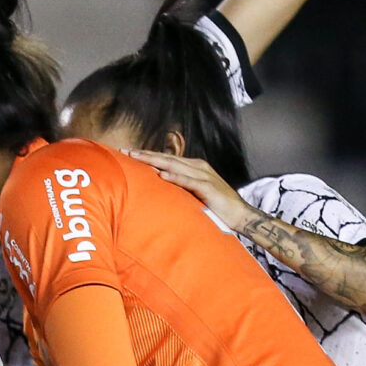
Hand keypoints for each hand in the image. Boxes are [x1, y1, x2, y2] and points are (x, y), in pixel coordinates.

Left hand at [129, 148, 254, 229]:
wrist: (239, 214)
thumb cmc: (215, 205)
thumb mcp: (194, 192)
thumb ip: (180, 186)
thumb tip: (160, 185)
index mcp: (194, 166)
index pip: (167, 158)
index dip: (148, 155)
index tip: (129, 153)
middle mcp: (198, 167)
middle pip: (167, 158)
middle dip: (146, 154)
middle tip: (126, 151)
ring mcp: (204, 176)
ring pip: (175, 166)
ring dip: (155, 161)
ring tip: (138, 158)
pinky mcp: (208, 188)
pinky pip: (189, 181)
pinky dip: (176, 178)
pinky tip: (162, 175)